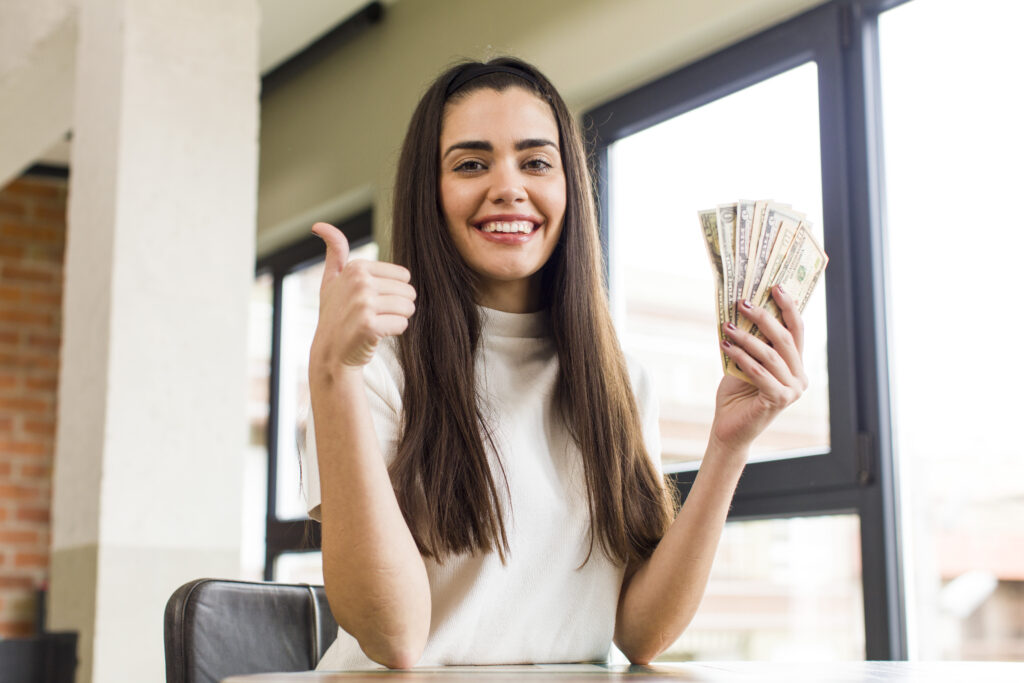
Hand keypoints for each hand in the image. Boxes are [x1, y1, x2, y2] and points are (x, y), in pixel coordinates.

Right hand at [309, 222, 416, 374]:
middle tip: (374, 315)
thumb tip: (319, 225)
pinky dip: (393, 332)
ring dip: (396, 319)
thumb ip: (335, 252)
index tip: (370, 301)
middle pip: (409, 292)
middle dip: (397, 306)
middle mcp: (359, 282)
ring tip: (376, 324)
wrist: (330, 353)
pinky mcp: (370, 325)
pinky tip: (375, 335)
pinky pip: (403, 324)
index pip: (403, 276)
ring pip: (408, 308)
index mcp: (356, 267)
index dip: (392, 292)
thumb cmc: (334, 315)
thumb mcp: (331, 281)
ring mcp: (364, 303)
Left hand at [711, 285, 808, 454]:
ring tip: (726, 327)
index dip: (788, 307)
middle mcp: (800, 377)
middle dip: (763, 317)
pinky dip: (741, 357)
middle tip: (742, 303)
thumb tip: (742, 309)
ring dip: (746, 337)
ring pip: (770, 354)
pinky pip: (759, 372)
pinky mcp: (779, 400)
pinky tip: (725, 346)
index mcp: (796, 365)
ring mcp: (793, 390)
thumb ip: (751, 342)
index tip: (775, 286)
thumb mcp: (745, 362)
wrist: (729, 429)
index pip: (797, 330)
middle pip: (785, 338)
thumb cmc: (737, 395)